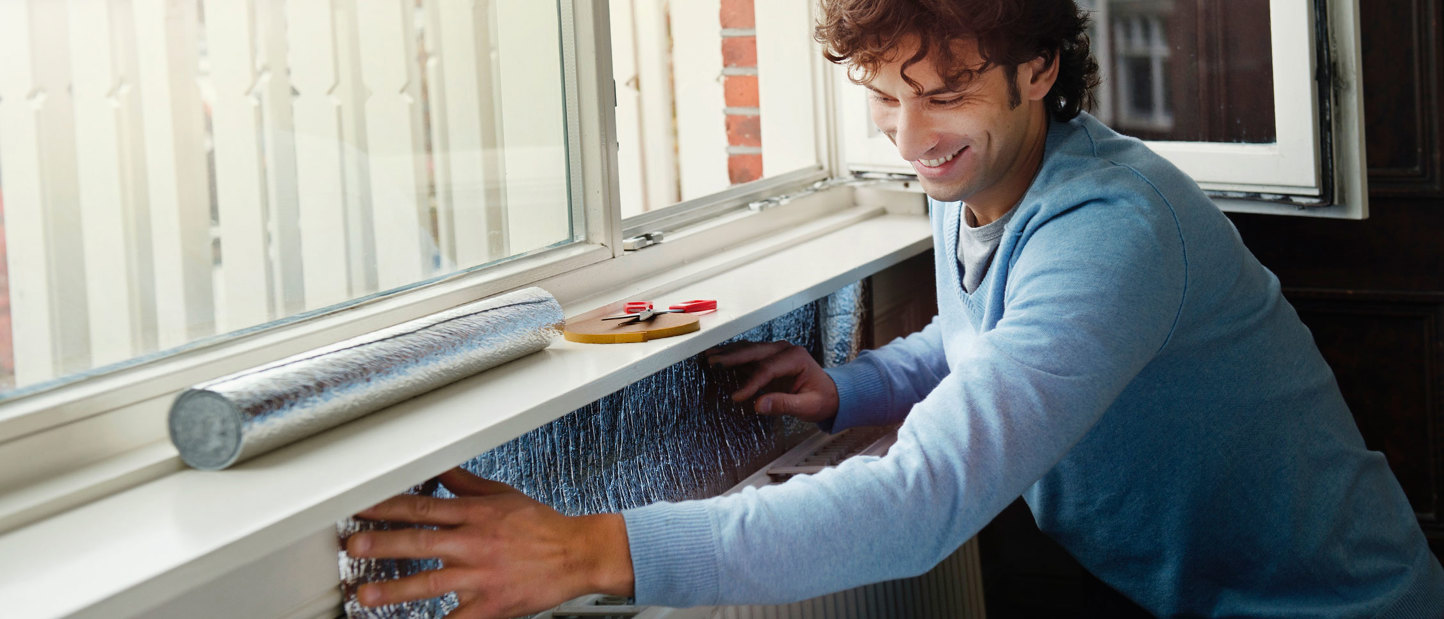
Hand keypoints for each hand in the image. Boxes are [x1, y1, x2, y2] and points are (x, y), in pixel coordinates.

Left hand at [346, 468, 633, 617]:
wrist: (577, 554)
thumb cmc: (542, 526)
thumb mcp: (503, 494)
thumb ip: (465, 483)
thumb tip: (437, 467)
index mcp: (476, 514)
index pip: (423, 508)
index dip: (388, 507)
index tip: (360, 509)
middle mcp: (475, 543)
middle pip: (421, 541)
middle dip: (383, 544)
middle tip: (353, 547)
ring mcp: (482, 576)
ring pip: (432, 582)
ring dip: (395, 588)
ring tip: (365, 594)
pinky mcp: (492, 605)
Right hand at [706, 341, 839, 422]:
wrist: (830, 393)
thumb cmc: (821, 399)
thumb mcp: (808, 406)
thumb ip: (784, 405)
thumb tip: (758, 405)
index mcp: (796, 358)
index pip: (767, 369)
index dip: (751, 383)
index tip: (737, 397)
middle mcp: (784, 349)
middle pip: (753, 351)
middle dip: (731, 357)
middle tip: (711, 363)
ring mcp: (775, 351)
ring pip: (748, 349)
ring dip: (728, 353)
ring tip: (708, 357)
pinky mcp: (768, 357)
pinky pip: (748, 355)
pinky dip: (732, 357)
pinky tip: (718, 360)